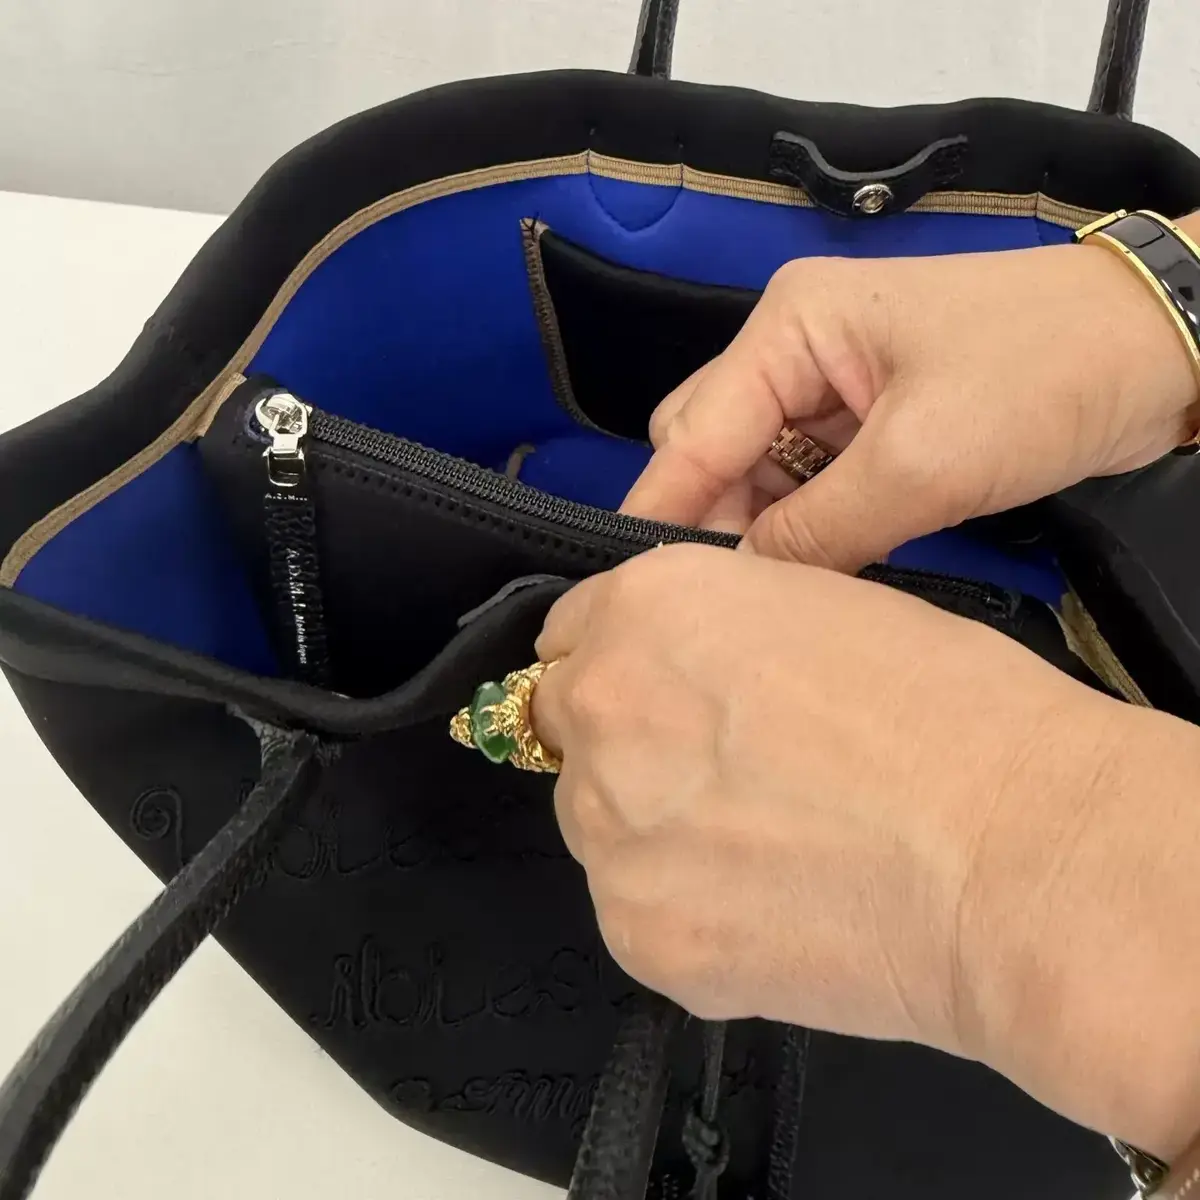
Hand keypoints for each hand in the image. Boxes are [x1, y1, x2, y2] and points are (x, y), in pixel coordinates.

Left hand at [532, 545, 1199, 1157]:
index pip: (572, 633)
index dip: (622, 659)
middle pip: (571, 727)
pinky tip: (771, 906)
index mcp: (646, 609)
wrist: (1014, 859)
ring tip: (760, 848)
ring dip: (649, 827)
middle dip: (626, 742)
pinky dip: (684, 907)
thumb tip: (684, 668)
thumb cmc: (952, 711)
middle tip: (721, 774)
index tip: (659, 689)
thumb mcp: (817, 608)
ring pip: (597, 823)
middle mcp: (602, 711)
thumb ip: (714, 631)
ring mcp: (609, 834)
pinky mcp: (639, 938)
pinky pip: (637, 909)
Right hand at [621, 229, 1199, 567]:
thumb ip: (819, 529)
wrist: (1158, 347)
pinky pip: (808, 483)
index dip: (664, 511)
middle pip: (711, 447)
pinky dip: (804, 527)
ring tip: (767, 599)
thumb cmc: (1042, 377)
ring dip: (762, 530)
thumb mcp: (922, 461)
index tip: (635, 589)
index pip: (695, 431)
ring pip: (758, 471)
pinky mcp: (871, 423)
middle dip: (712, 520)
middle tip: (723, 602)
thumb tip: (744, 585)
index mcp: (790, 328)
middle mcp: (795, 351)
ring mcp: (834, 388)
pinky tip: (812, 573)